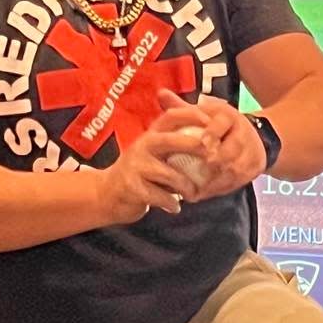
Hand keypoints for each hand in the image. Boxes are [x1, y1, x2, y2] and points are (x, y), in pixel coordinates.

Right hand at [94, 95, 215, 223]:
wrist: (108, 194)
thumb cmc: (142, 172)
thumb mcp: (155, 152)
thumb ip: (176, 145)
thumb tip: (214, 142)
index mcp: (151, 134)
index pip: (172, 115)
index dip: (193, 115)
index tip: (212, 123)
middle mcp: (143, 145)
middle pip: (172, 141)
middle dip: (196, 148)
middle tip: (213, 161)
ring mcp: (136, 166)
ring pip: (171, 174)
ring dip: (188, 187)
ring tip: (194, 195)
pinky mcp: (133, 187)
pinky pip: (161, 196)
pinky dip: (172, 203)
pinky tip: (175, 206)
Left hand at [157, 88, 266, 199]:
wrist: (255, 136)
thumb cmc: (219, 124)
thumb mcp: (204, 112)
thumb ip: (182, 107)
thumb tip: (161, 93)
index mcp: (230, 116)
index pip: (222, 123)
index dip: (212, 133)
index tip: (201, 143)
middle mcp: (243, 132)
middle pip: (231, 149)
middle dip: (214, 162)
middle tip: (196, 172)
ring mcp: (252, 152)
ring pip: (235, 169)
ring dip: (215, 180)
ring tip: (194, 188)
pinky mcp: (254, 169)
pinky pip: (238, 182)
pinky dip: (219, 189)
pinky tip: (203, 193)